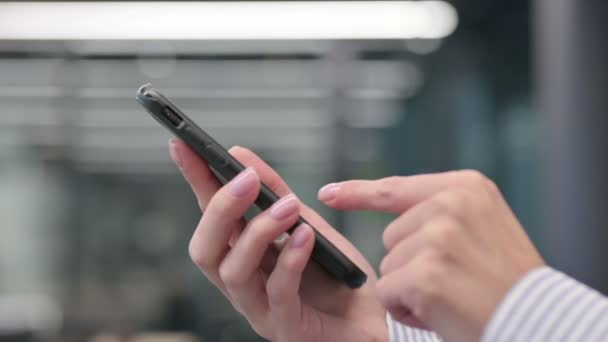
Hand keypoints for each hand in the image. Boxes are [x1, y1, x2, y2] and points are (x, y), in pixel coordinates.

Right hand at [169, 140, 387, 341]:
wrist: (378, 320)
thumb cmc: (338, 277)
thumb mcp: (309, 225)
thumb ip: (277, 195)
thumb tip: (242, 157)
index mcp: (244, 259)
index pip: (209, 217)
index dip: (194, 183)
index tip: (183, 145)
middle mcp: (243, 286)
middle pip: (204, 251)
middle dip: (219, 209)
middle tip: (245, 178)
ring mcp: (261, 310)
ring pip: (233, 272)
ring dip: (257, 232)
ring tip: (287, 206)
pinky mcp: (288, 328)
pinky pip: (279, 293)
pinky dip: (289, 260)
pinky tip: (305, 236)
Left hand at [318, 171, 545, 341]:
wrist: (537, 321)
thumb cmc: (507, 281)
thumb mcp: (482, 227)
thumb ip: (440, 214)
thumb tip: (394, 226)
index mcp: (465, 187)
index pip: (396, 188)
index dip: (358, 192)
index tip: (327, 193)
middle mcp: (450, 205)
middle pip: (391, 236)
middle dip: (412, 263)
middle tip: (455, 279)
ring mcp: (438, 237)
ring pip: (388, 266)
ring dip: (410, 287)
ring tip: (453, 295)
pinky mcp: (426, 273)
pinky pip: (388, 292)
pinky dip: (407, 309)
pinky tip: (441, 311)